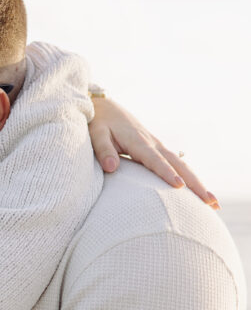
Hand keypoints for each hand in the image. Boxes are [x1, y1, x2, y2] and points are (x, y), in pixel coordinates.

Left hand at [89, 97, 219, 208]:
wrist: (106, 107)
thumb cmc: (99, 123)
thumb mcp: (96, 134)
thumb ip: (103, 150)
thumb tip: (111, 167)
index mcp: (138, 141)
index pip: (154, 160)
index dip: (166, 173)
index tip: (179, 186)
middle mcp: (153, 144)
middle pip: (178, 164)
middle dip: (195, 183)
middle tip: (210, 201)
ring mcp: (157, 146)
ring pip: (182, 165)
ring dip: (198, 183)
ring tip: (213, 203)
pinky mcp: (157, 149)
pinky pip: (177, 164)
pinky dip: (189, 177)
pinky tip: (198, 192)